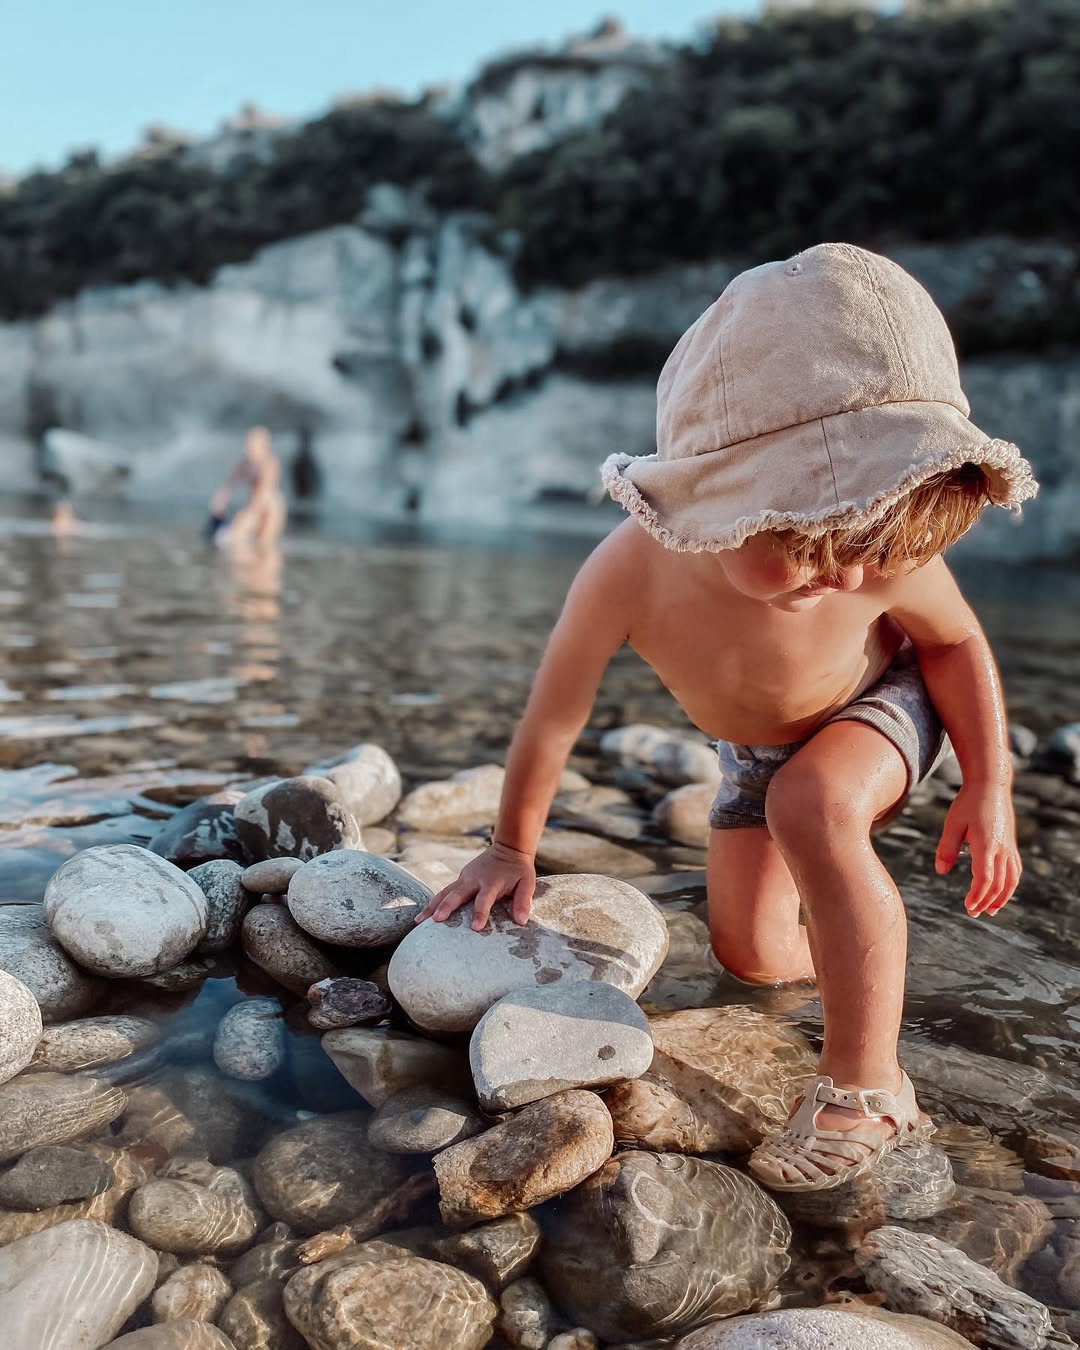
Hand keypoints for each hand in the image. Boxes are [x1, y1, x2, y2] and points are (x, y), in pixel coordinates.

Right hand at [414, 841, 535, 930]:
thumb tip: (521, 921)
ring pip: (445, 892)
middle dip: (446, 907)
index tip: (475, 927)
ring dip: (432, 906)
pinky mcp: (460, 879)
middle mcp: (474, 879)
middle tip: (435, 920)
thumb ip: (523, 901)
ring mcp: (465, 878)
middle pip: (457, 894)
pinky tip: (423, 915)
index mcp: (492, 882)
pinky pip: (445, 891)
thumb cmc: (518, 870)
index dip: (480, 913)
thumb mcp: (527, 883)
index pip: (484, 899)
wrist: (508, 848)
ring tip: (418, 921)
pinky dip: (433, 902)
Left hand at [935, 781, 1020, 916]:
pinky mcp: (1011, 846)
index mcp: (986, 845)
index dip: (977, 896)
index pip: (984, 878)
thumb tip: (941, 872)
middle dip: (986, 902)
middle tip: (973, 913)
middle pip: (999, 884)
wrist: (991, 786)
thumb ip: (946, 849)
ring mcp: (1009, 848)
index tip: (968, 907)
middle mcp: (1002, 849)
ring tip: (990, 910)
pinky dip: (1009, 886)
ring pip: (1011, 881)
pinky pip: (1015, 871)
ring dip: (1002, 898)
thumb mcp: (952, 824)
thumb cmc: (968, 804)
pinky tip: (1001, 892)